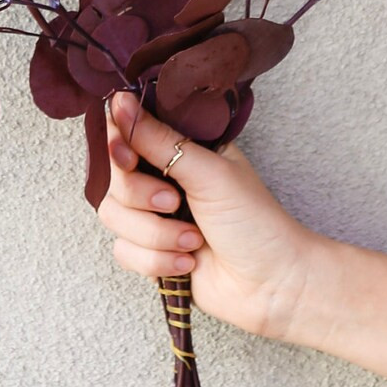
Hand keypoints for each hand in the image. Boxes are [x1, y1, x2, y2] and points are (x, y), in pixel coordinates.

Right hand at [99, 91, 318, 342]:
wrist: (273, 285)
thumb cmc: (254, 222)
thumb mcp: (209, 172)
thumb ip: (160, 140)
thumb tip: (120, 102)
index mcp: (181, 151)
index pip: (128, 135)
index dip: (120, 146)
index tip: (128, 158)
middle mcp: (163, 180)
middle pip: (115, 180)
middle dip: (144, 198)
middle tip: (176, 203)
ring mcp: (155, 219)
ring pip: (114, 217)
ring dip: (155, 235)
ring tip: (193, 242)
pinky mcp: (151, 253)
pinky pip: (124, 252)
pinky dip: (156, 261)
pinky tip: (188, 264)